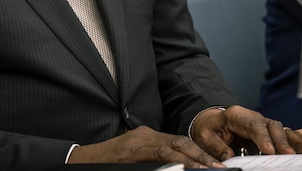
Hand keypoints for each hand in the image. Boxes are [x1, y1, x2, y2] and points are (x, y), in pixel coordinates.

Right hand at [69, 125, 224, 167]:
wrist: (82, 161)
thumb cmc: (109, 162)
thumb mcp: (135, 160)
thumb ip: (155, 160)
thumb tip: (179, 168)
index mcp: (149, 137)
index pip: (180, 142)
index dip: (199, 152)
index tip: (215, 163)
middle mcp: (146, 136)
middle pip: (181, 142)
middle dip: (202, 155)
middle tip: (219, 167)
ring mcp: (138, 142)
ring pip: (172, 147)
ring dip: (193, 159)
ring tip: (208, 169)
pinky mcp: (131, 151)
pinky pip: (157, 153)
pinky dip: (173, 160)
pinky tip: (183, 167)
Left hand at [189, 106, 301, 160]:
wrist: (211, 122)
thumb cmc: (209, 128)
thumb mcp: (206, 137)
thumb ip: (218, 147)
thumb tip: (230, 158)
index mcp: (237, 115)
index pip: (253, 125)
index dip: (263, 138)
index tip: (269, 150)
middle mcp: (254, 118)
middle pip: (272, 127)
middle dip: (281, 141)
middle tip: (288, 155)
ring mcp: (264, 125)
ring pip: (283, 131)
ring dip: (296, 141)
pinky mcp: (269, 134)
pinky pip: (286, 136)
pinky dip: (298, 141)